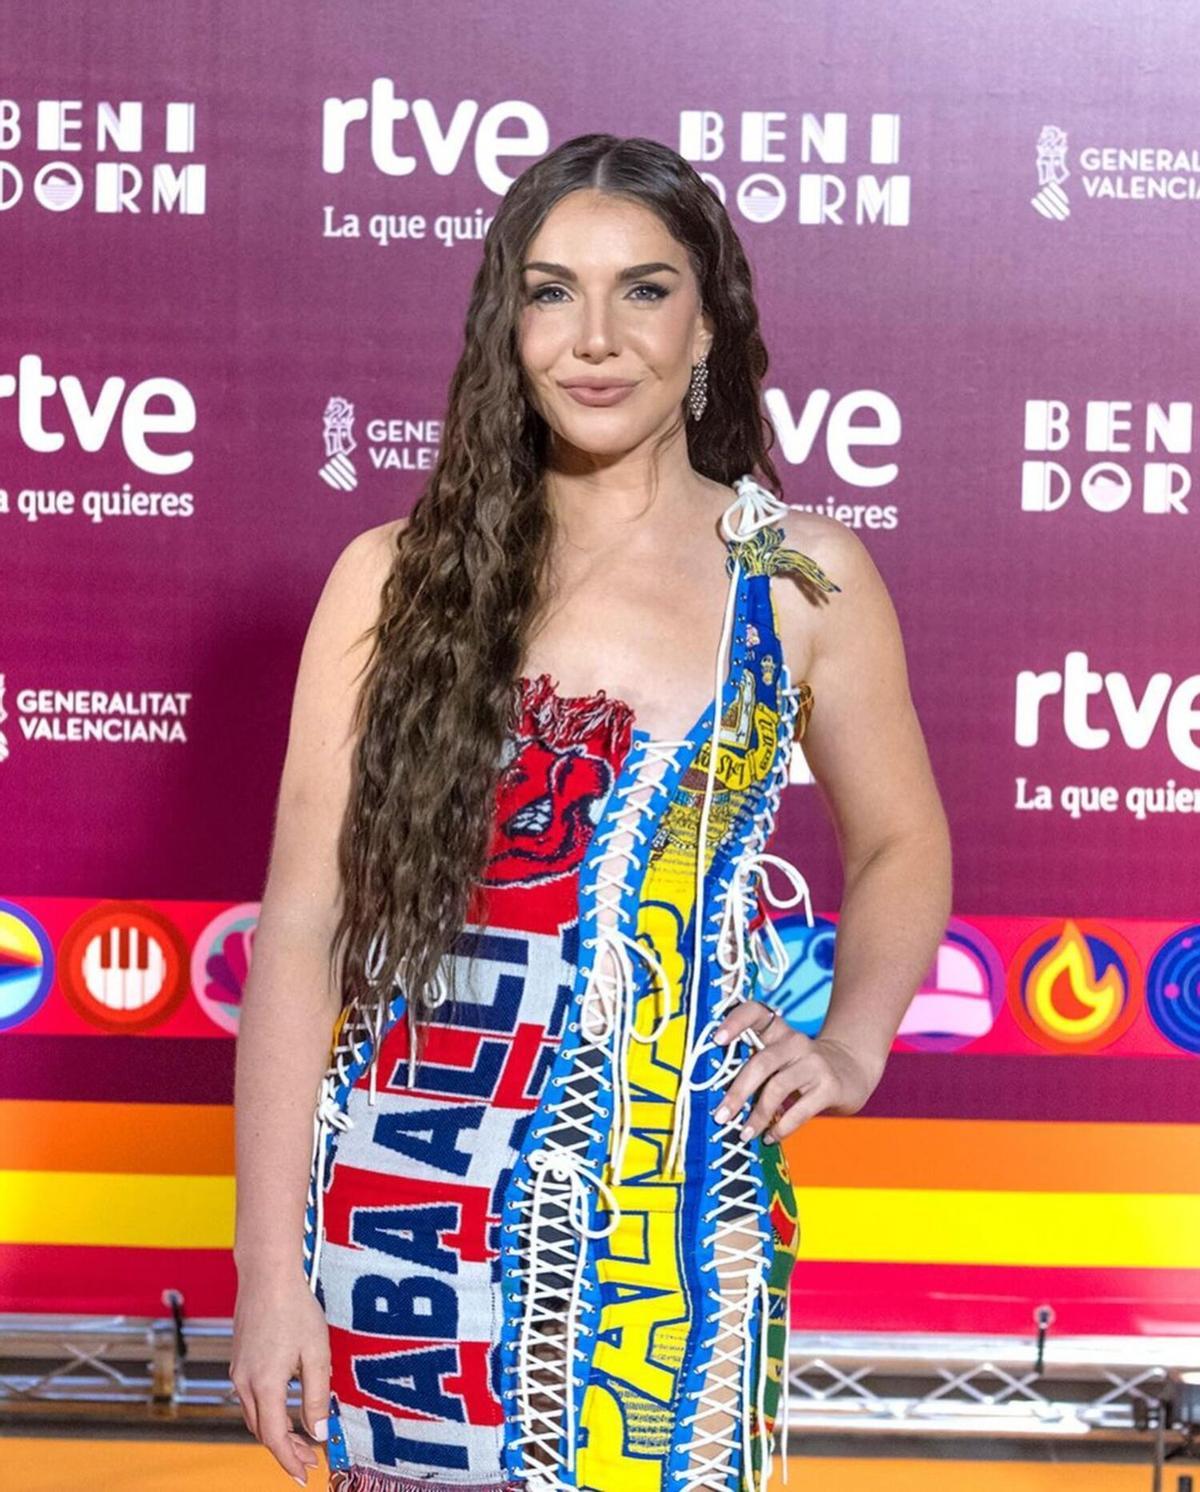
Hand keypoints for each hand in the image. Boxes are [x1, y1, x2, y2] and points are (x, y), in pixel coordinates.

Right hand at [230, 1260, 331, 1485]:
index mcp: (265, 1384)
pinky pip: (251, 1398)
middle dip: (285, 1450)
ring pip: (255, 1416)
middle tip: (309, 1459)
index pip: (275, 1438)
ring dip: (276, 1432)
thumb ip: (317, 1396)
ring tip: (301, 1438)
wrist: (266, 1275)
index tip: (305, 1474)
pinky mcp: (239, 1361)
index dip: (290, 1460)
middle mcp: (245, 1383)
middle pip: (262, 1431)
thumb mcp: (316, 1354)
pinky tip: (285, 1409)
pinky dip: (268, 1412)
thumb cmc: (295, 1309)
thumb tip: (319, 1433)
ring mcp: (238, 1371)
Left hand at [710, 1000, 877, 1142]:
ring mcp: (814, 1063)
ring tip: (744, 1133)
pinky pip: (799, 1111)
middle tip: (720, 1116)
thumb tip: (718, 1097)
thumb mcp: (778, 1057)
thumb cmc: (799, 1068)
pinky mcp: (829, 1086)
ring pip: (777, 1088)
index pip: (755, 1012)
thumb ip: (754, 1066)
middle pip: (761, 1063)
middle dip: (737, 1092)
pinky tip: (770, 1137)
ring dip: (757, 1115)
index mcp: (777, 1030)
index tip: (716, 1039)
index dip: (735, 1022)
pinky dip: (780, 1127)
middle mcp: (795, 1042)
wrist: (850, 1071)